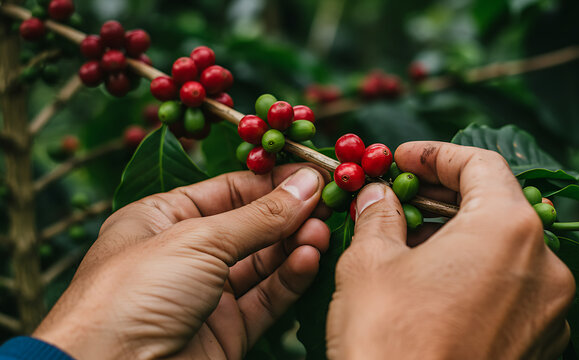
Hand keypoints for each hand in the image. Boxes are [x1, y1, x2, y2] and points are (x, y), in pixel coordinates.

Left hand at [33, 165, 329, 359]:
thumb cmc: (132, 294)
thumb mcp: (198, 240)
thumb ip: (259, 216)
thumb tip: (306, 184)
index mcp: (162, 219)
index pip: (229, 190)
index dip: (272, 182)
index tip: (314, 174)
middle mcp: (185, 255)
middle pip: (250, 226)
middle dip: (289, 214)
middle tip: (329, 203)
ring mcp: (206, 295)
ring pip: (262, 263)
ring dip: (295, 244)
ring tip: (324, 232)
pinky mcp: (225, 331)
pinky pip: (266, 298)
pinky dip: (290, 278)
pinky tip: (310, 259)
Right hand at [326, 142, 574, 358]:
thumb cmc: (389, 340)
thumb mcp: (369, 263)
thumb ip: (379, 215)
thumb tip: (379, 195)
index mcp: (507, 229)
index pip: (480, 164)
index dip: (436, 154)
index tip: (402, 158)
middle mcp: (543, 265)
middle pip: (496, 205)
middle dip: (444, 197)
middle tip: (400, 198)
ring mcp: (548, 310)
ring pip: (504, 250)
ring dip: (458, 236)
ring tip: (409, 243)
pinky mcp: (540, 344)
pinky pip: (511, 290)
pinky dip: (476, 275)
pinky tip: (434, 286)